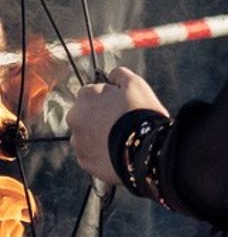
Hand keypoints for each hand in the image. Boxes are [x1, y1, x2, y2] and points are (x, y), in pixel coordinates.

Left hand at [68, 67, 168, 185]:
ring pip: (87, 134)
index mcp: (85, 97)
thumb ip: (119, 74)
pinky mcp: (84, 162)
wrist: (144, 149)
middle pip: (86, 113)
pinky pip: (91, 153)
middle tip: (122, 119)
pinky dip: (102, 150)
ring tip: (122, 136)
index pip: (92, 91)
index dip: (109, 96)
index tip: (122, 102)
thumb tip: (112, 75)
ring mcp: (78, 142)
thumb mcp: (135, 84)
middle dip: (100, 115)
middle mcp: (74, 119)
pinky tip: (118, 149)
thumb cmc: (139, 112)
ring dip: (99, 133)